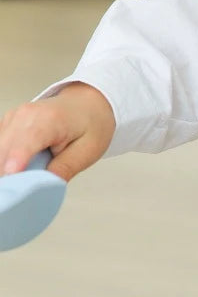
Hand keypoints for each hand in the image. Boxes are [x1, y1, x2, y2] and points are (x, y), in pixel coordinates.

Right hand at [0, 84, 114, 181]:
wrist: (87, 104)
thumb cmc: (90, 124)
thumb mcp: (87, 151)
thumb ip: (63, 169)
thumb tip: (41, 188)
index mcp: (48, 119)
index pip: (23, 145)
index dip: (15, 166)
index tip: (14, 185)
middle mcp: (24, 115)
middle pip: (4, 152)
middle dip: (10, 175)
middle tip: (25, 192)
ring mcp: (12, 118)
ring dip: (7, 169)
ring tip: (28, 178)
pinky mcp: (6, 124)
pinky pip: (0, 148)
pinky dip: (7, 161)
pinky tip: (21, 168)